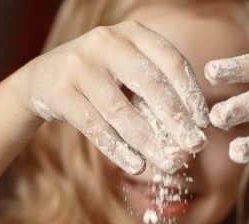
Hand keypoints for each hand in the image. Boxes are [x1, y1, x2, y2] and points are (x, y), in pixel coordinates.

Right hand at [13, 21, 210, 174]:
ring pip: (120, 109)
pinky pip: (94, 125)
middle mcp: (106, 41)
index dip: (190, 94)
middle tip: (194, 147)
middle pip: (150, 84)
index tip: (204, 125)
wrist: (44, 79)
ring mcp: (79, 64)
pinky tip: (135, 165)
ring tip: (168, 164)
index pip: (171, 61)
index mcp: (133, 32)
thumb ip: (157, 89)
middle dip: (175, 120)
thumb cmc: (102, 79)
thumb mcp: (129, 71)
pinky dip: (117, 149)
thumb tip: (195, 129)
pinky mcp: (60, 90)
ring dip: (148, 141)